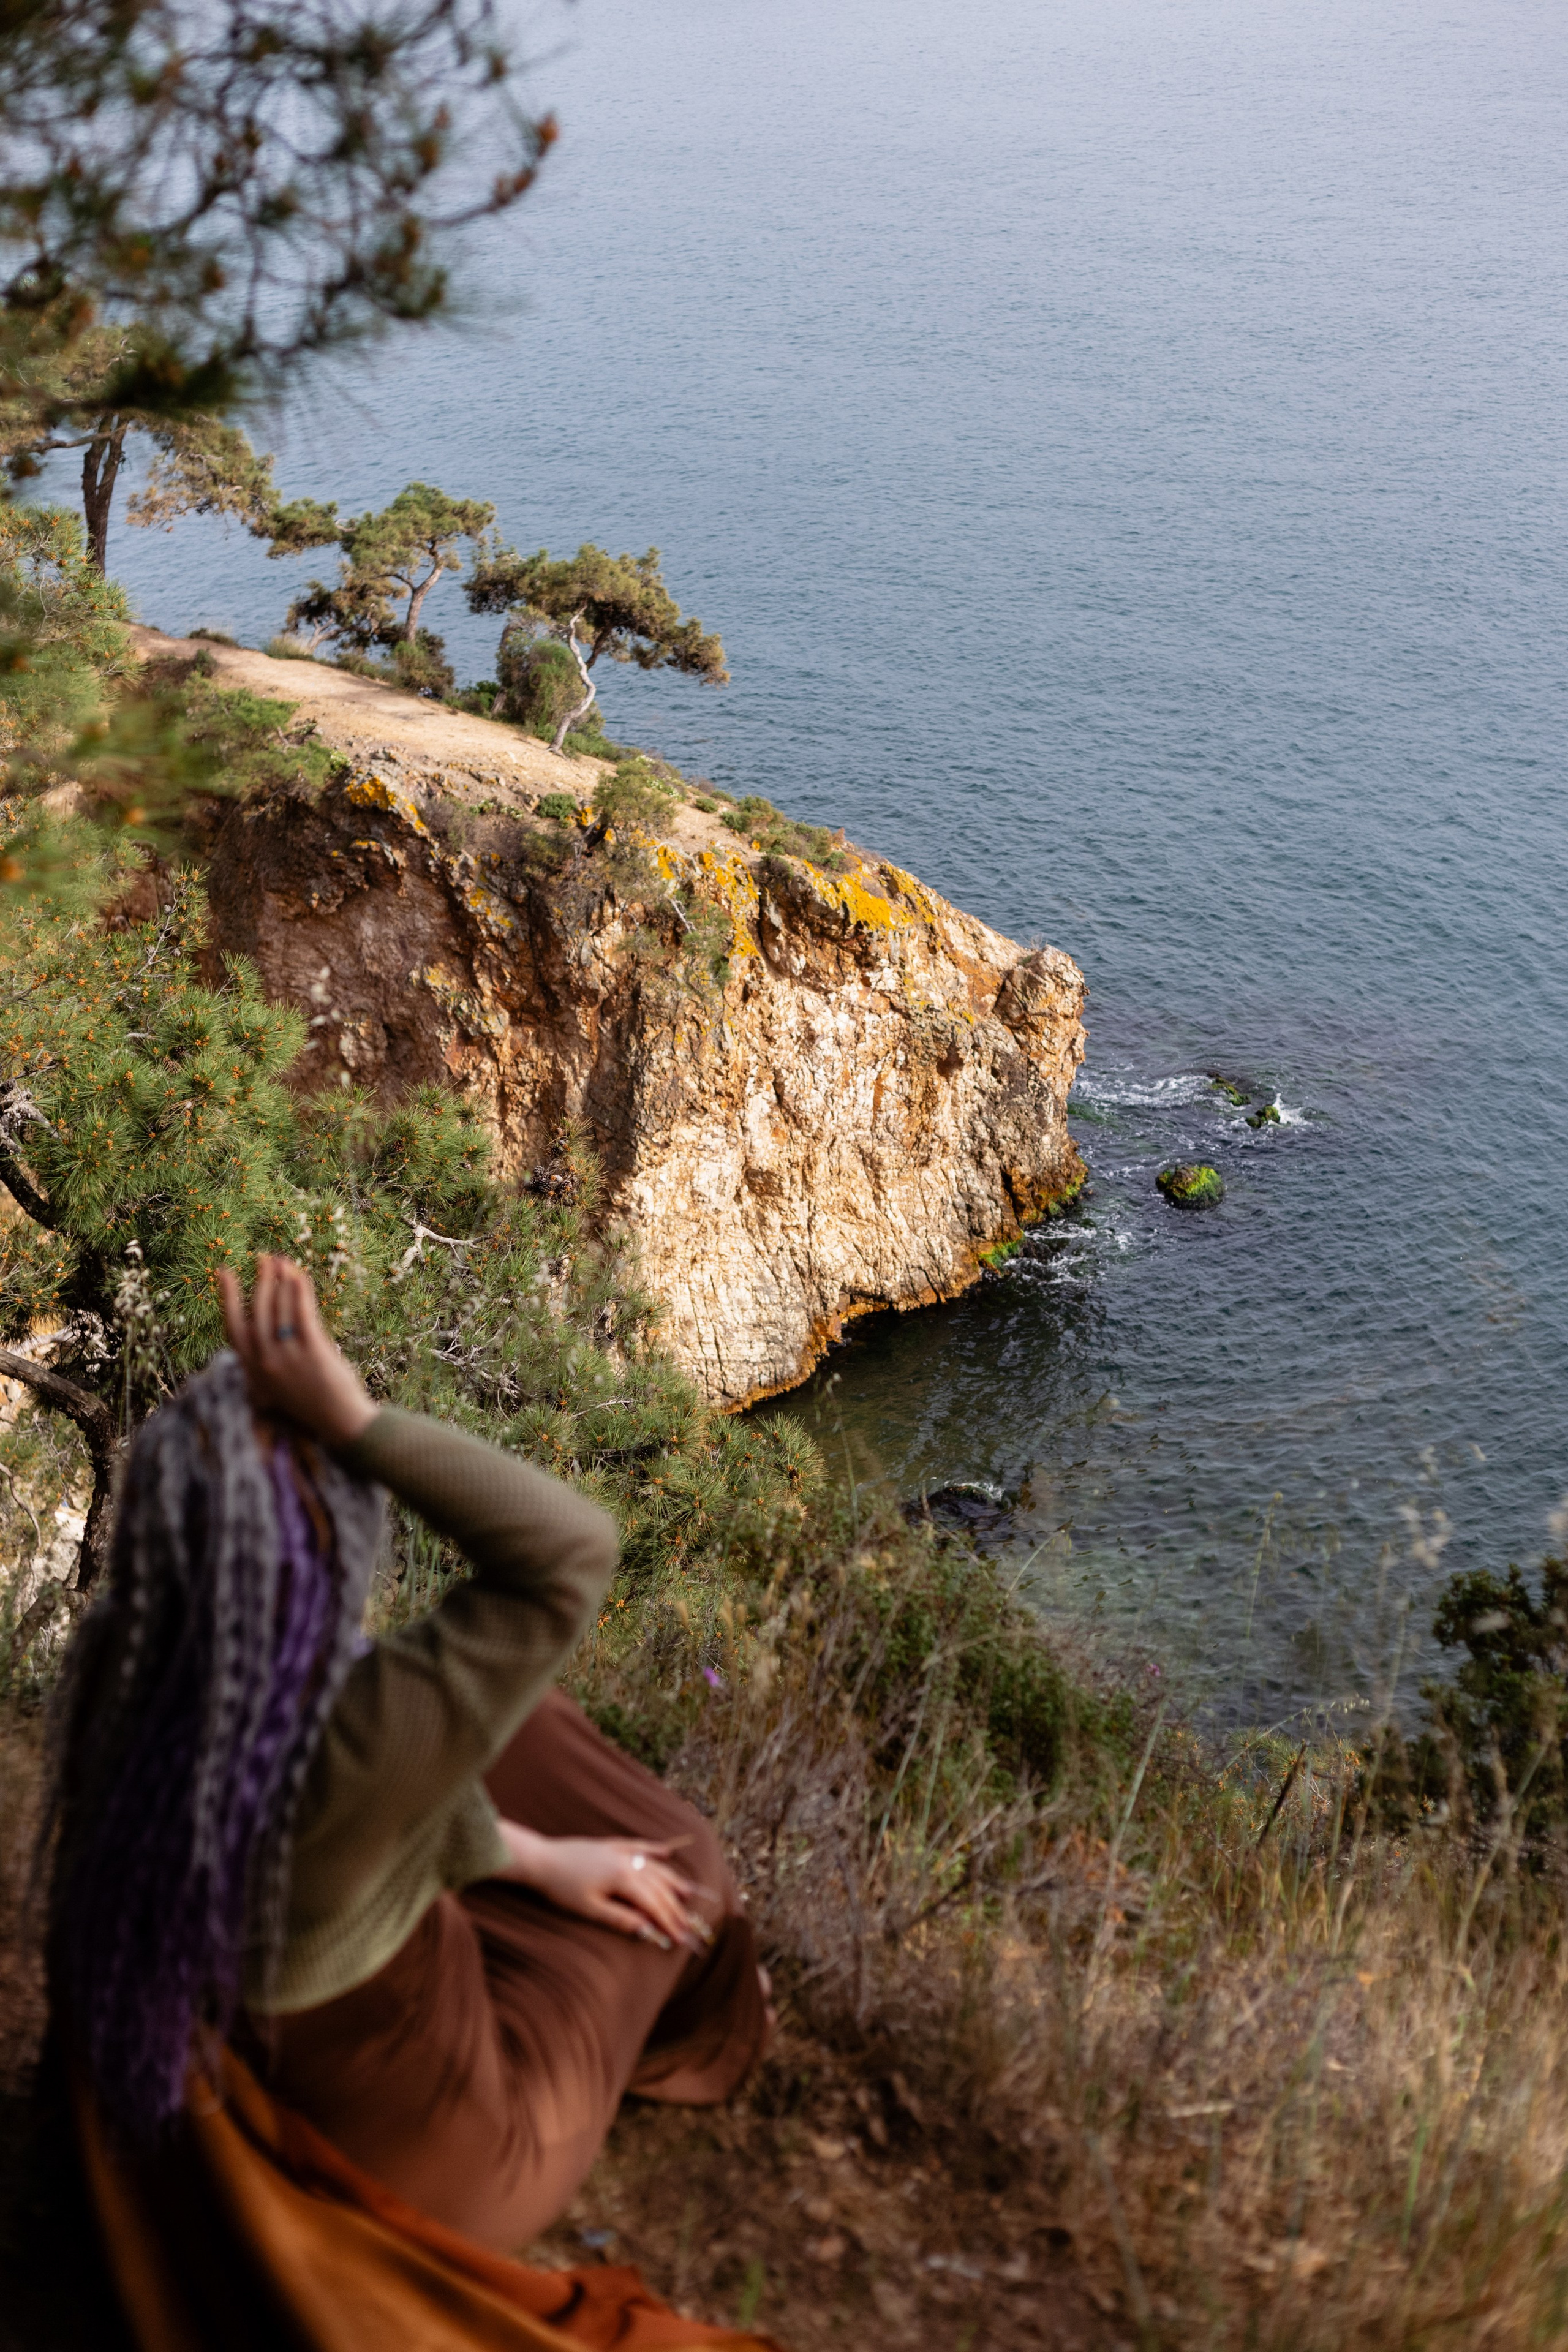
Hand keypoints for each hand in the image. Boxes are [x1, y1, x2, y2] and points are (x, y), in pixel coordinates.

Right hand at [219, 1254, 377, 1450]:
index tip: (223, 1272)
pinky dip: (300, 1293)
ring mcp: (288, 1357)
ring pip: (280, 1309)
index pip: (233, 1327)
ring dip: (280, 1281)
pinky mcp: (312, 1352)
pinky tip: (299, 1276)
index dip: (227, 1297)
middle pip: (258, 1311)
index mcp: (253, 1369)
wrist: (339, 1423)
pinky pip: (302, 1315)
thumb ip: (267, 1359)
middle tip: (264, 1258)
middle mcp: (265, 1362)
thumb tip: (265, 1325)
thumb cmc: (311, 1402)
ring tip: (283, 1261)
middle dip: (260, 1280)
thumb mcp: (277, 1384)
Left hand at [494, 1821, 714, 1953]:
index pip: (654, 1904)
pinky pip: (639, 1846)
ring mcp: (620, 1851)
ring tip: (688, 1892)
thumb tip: (647, 1930)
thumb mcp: (590, 1909)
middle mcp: (627, 1862)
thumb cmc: (562, 1888)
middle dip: (674, 1907)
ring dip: (672, 1880)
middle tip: (688, 1926)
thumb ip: (620, 1918)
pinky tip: (668, 1852)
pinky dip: (655, 1849)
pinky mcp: (610, 1845)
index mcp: (623, 1879)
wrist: (541, 1860)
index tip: (682, 1938)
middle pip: (658, 1886)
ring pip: (654, 1866)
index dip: (669, 1922)